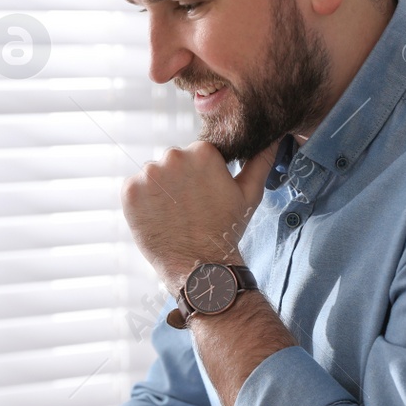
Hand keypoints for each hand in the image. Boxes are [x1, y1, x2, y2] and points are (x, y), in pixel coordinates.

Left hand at [122, 141, 277, 289]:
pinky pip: (134, 189)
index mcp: (204, 151)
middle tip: (190, 208)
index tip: (204, 196)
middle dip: (179, 181)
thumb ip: (260, 160)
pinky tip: (157, 218)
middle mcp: (174, 156)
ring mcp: (149, 173)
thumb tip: (275, 137)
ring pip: (153, 176)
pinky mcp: (130, 191)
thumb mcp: (249, 193)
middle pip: (173, 162)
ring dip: (160, 191)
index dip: (200, 176)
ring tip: (174, 215)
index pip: (196, 154)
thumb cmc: (226, 230)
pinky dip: (142, 202)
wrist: (200, 267)